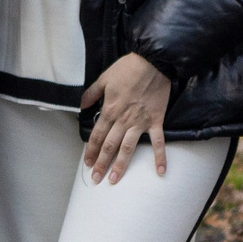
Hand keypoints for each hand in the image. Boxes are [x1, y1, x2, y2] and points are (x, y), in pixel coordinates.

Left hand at [80, 53, 172, 183]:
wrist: (153, 62)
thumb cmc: (128, 68)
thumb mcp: (104, 78)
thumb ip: (91, 93)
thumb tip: (82, 106)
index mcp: (109, 110)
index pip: (97, 135)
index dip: (90, 151)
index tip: (87, 163)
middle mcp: (123, 120)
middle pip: (109, 146)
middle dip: (101, 163)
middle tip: (96, 179)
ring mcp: (140, 122)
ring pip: (128, 148)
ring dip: (121, 165)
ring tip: (114, 180)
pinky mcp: (155, 121)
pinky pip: (158, 142)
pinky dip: (160, 157)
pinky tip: (160, 172)